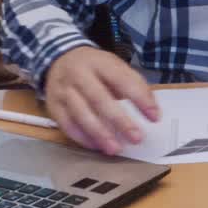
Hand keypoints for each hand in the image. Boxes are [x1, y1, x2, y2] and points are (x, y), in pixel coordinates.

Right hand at [44, 46, 160, 154]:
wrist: (59, 59)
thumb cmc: (95, 67)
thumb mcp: (114, 66)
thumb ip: (132, 84)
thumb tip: (151, 110)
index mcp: (100, 62)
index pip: (122, 79)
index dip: (140, 98)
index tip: (155, 117)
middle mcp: (79, 75)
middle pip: (99, 99)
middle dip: (120, 121)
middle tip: (136, 138)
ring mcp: (63, 90)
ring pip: (81, 114)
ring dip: (100, 134)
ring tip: (116, 149)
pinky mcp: (53, 106)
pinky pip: (67, 125)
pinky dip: (82, 137)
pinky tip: (96, 146)